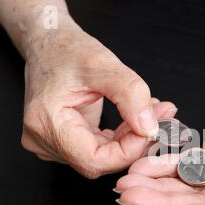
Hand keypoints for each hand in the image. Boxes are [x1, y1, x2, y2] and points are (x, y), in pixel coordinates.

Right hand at [21, 21, 175, 177]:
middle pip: (100, 162)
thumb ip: (130, 95)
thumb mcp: (103, 64)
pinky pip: (100, 150)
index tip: (151, 129)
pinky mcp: (66, 142)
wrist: (49, 43)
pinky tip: (135, 118)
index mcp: (46, 124)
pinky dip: (121, 137)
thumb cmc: (66, 50)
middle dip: (134, 143)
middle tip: (160, 116)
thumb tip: (149, 128)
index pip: (94, 160)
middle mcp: (44, 140)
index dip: (127, 151)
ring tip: (151, 112)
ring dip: (131, 139)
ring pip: (103, 158)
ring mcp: (53, 144)